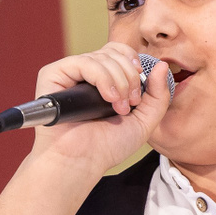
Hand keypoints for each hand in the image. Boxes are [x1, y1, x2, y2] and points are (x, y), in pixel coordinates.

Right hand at [26, 41, 171, 173]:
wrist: (81, 163)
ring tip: (118, 108)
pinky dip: (102, 78)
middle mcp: (85, 73)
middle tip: (130, 104)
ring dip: (119, 82)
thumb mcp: (143, 121)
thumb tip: (162, 66)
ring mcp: (69, 73)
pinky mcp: (53, 75)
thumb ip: (158, 95)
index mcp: (103, 79)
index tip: (138, 92)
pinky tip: (107, 98)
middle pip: (114, 51)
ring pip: (102, 57)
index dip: (133, 64)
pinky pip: (83, 62)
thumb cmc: (106, 147)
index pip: (119, 52)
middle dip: (129, 77)